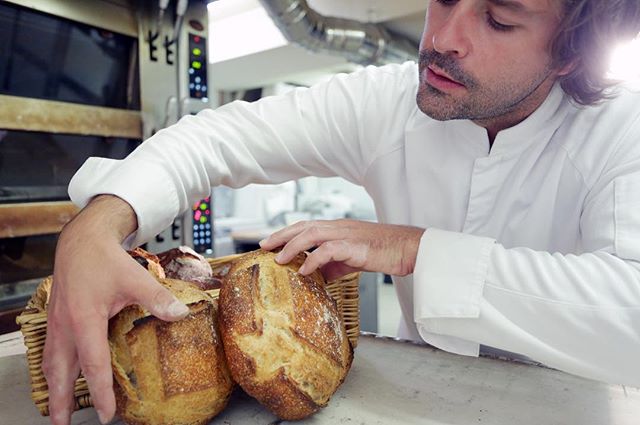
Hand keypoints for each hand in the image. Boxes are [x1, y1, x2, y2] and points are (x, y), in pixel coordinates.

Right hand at [42, 196, 189, 424]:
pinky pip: (52, 350)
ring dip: (55, 387)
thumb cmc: (105, 259)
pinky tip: (60, 375)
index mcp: (85, 320)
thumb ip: (157, 299)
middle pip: (61, 372)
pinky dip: (54, 368)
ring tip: (57, 410)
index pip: (93, 365)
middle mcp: (66, 325)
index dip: (100, 392)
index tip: (107, 414)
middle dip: (62, 401)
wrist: (81, 240)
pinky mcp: (56, 318)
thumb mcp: (135, 278)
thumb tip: (181, 314)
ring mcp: (57, 322)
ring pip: (52, 363)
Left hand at [259, 219, 424, 279]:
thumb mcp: (349, 260)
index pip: (305, 226)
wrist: (406, 249)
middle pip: (303, 226)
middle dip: (280, 235)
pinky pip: (328, 250)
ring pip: (312, 234)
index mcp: (336, 228)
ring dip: (292, 246)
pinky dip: (313, 259)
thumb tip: (313, 277)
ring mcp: (346, 234)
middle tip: (263, 246)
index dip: (285, 233)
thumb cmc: (381, 252)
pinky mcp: (354, 246)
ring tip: (279, 260)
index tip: (268, 242)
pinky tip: (304, 271)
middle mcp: (338, 227)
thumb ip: (330, 265)